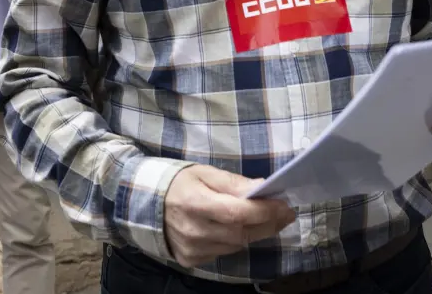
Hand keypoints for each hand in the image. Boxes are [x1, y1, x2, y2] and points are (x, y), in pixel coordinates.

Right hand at [164, 165, 296, 267]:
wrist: (147, 202)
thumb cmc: (180, 182)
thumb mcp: (205, 172)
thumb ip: (233, 182)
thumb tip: (262, 188)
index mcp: (195, 203)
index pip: (237, 213)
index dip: (264, 211)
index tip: (285, 205)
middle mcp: (193, 230)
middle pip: (241, 233)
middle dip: (268, 223)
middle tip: (285, 213)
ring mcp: (191, 248)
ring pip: (235, 245)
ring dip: (254, 232)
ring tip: (266, 219)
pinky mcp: (190, 259)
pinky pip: (222, 253)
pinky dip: (235, 241)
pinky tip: (238, 229)